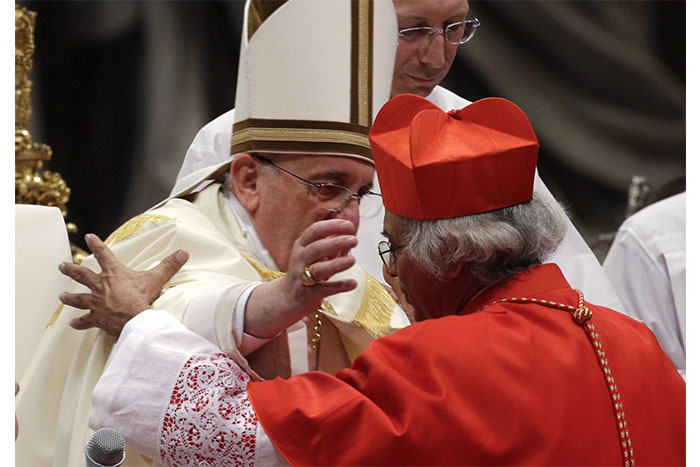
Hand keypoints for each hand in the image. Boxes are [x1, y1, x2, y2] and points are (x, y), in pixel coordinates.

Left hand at [59, 234, 188, 336]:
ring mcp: (96, 302)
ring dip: (70, 297)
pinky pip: (86, 320)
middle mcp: (100, 286)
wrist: (134, 319)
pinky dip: (79, 323)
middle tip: (62, 266)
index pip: (103, 254)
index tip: (89, 237)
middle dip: (71, 270)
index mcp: (114, 273)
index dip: (96, 244)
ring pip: (79, 298)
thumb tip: (183, 253)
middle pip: (82, 275)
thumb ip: (169, 265)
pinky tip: (72, 324)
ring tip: (62, 297)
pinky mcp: (97, 318)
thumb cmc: (141, 298)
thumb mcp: (156, 279)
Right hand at [245, 219, 358, 337]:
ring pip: (318, 269)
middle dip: (336, 242)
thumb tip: (350, 228)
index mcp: (301, 245)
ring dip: (336, 264)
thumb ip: (329, 241)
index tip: (349, 225)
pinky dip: (339, 286)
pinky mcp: (307, 294)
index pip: (315, 230)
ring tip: (352, 260)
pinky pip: (324, 289)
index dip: (332, 226)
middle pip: (316, 248)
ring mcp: (301, 277)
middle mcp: (300, 259)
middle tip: (354, 240)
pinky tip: (353, 283)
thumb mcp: (313, 253)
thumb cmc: (305, 270)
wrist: (287, 297)